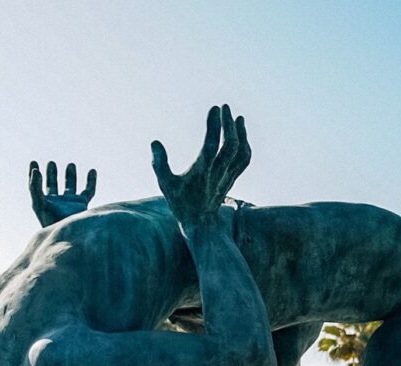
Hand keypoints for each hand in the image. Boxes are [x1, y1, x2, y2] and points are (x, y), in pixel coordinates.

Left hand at [29, 161, 96, 226]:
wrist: (68, 234)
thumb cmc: (51, 221)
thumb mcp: (39, 203)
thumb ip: (34, 187)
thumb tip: (35, 170)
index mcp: (44, 202)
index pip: (37, 185)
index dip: (34, 174)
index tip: (33, 162)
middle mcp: (57, 202)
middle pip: (53, 185)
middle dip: (52, 174)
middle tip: (51, 163)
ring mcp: (70, 203)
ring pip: (70, 186)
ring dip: (70, 176)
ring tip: (70, 165)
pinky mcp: (82, 204)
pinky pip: (88, 191)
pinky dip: (91, 181)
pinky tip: (92, 171)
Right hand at [151, 105, 250, 222]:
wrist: (200, 223)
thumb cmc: (180, 202)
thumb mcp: (165, 184)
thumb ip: (159, 164)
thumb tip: (155, 142)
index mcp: (201, 172)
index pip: (211, 145)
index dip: (214, 126)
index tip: (215, 108)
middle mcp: (217, 173)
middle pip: (230, 146)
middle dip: (229, 124)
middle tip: (224, 107)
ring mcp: (227, 176)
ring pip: (241, 153)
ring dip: (241, 133)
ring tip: (236, 118)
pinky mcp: (232, 178)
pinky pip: (244, 160)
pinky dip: (245, 145)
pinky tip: (241, 134)